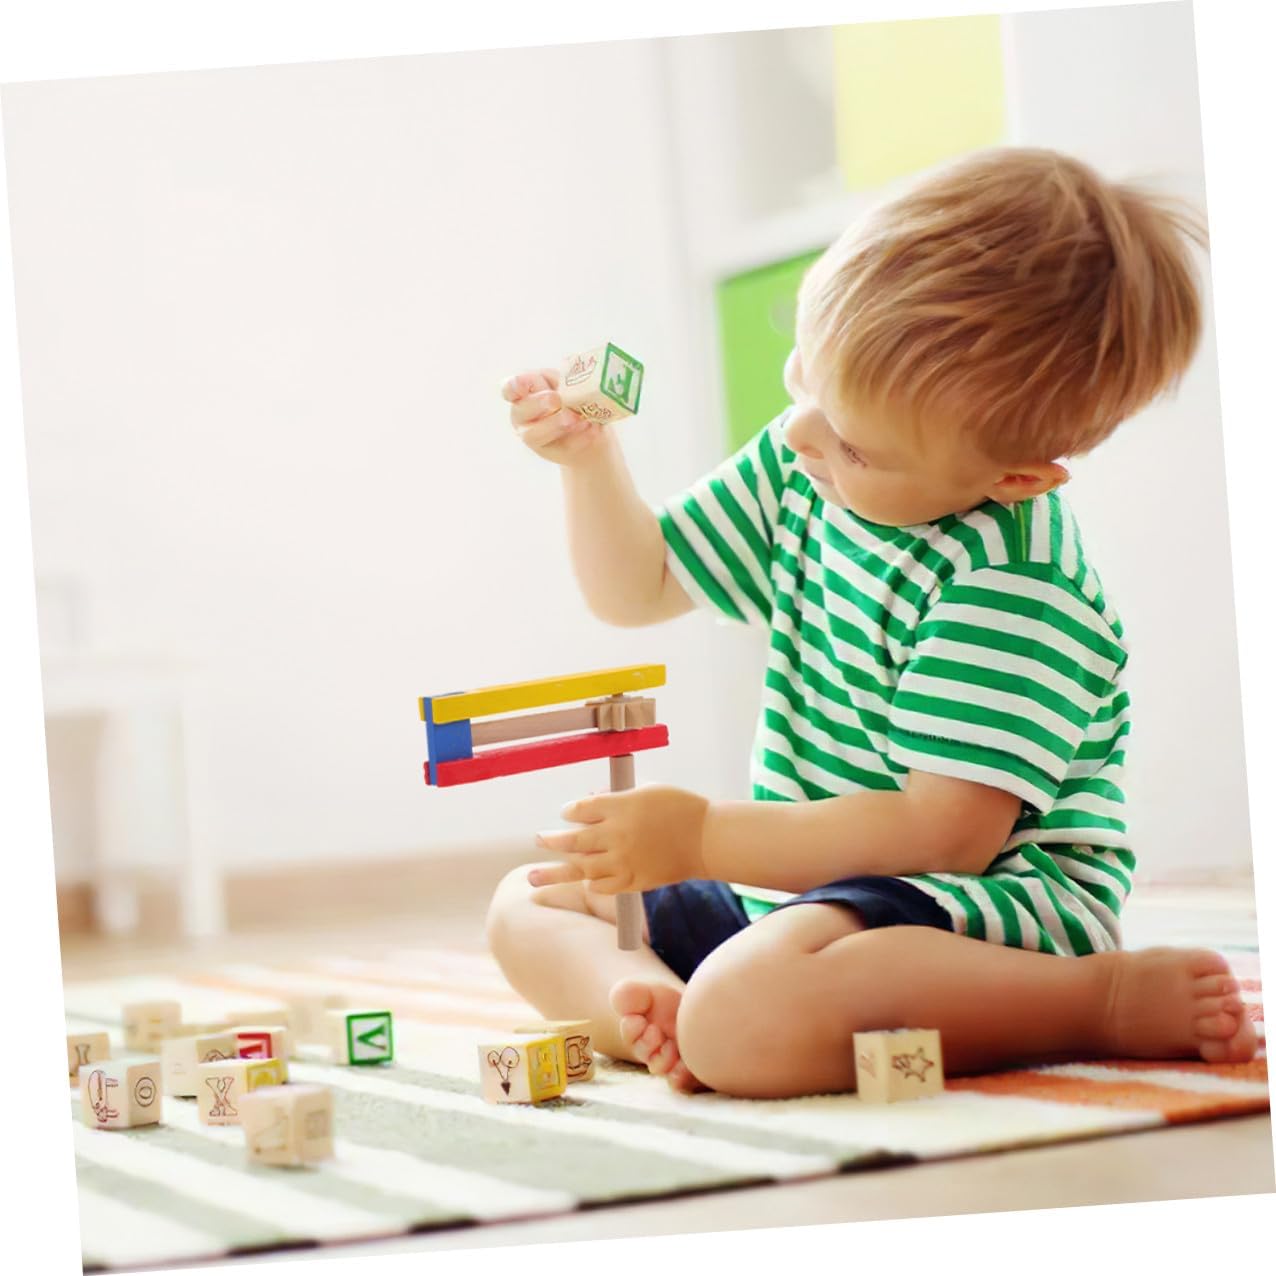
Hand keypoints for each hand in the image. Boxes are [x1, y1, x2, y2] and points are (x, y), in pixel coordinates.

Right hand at [502, 368, 609, 467]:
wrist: (590, 427)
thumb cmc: (572, 396)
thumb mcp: (567, 382)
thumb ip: (563, 377)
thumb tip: (568, 367)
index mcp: (523, 393)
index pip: (509, 389)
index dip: (513, 386)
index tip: (520, 383)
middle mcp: (522, 416)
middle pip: (522, 410)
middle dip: (538, 403)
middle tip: (556, 399)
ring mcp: (534, 436)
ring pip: (535, 434)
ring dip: (556, 424)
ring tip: (577, 418)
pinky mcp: (552, 452)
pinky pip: (562, 446)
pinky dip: (579, 437)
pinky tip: (592, 428)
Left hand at [529, 785, 709, 892]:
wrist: (707, 839)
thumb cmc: (680, 809)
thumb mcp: (648, 791)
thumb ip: (617, 798)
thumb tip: (591, 799)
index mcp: (620, 806)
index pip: (580, 809)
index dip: (569, 812)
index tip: (567, 814)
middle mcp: (617, 834)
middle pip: (573, 839)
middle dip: (551, 841)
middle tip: (538, 840)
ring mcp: (624, 860)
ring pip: (580, 867)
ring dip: (554, 873)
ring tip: (533, 878)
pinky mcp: (634, 880)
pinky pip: (602, 885)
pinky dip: (590, 882)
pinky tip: (582, 881)